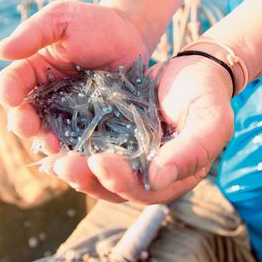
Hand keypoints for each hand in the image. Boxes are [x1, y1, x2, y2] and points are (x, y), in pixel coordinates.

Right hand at [0, 0, 152, 200]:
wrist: (131, 35)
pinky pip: (79, 138)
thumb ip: (33, 33)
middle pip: (27, 114)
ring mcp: (69, 113)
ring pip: (50, 132)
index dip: (7, 91)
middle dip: (23, 122)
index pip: (13, 83)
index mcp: (33, 70)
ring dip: (47, 140)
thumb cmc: (93, 23)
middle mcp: (46, 96)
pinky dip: (75, 146)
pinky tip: (76, 151)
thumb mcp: (61, 19)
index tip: (9, 96)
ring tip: (51, 145)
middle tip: (26, 127)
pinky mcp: (91, 123)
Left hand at [59, 55, 234, 203]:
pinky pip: (90, 145)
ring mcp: (127, 155)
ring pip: (97, 171)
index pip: (145, 191)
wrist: (194, 70)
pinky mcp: (112, 135)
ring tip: (52, 157)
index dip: (121, 182)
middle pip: (114, 187)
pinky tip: (50, 139)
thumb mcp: (211, 121)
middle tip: (64, 165)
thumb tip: (157, 179)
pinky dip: (71, 145)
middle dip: (88, 178)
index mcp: (172, 177)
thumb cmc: (208, 96)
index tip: (100, 164)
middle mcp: (146, 172)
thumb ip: (191, 151)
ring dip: (74, 167)